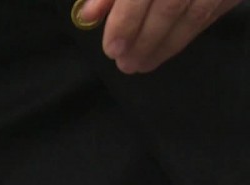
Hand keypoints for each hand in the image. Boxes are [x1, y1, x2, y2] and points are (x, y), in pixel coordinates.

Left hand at [76, 0, 240, 72]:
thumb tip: (88, 16)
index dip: (125, 22)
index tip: (112, 49)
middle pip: (170, 6)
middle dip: (145, 41)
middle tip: (126, 65)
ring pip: (195, 15)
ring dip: (167, 45)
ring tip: (143, 64)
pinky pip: (210, 15)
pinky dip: (187, 34)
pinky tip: (167, 48)